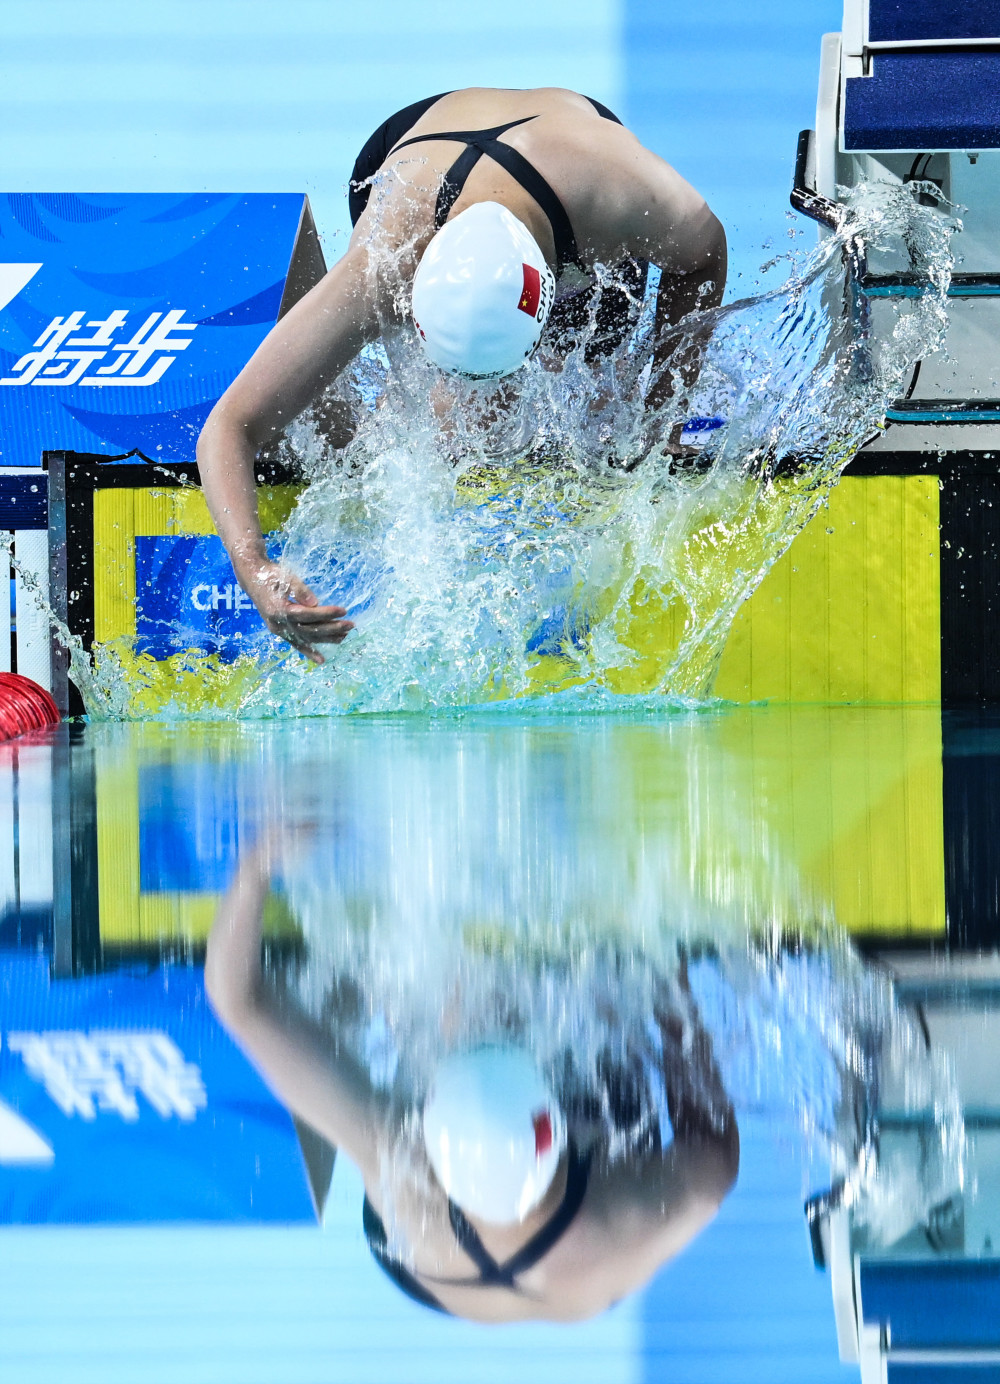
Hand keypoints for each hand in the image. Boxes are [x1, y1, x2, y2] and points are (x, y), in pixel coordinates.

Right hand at [237, 557, 353, 664]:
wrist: (252, 578)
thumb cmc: (270, 574)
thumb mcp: (284, 577)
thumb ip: (299, 589)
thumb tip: (315, 603)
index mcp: (278, 609)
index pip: (307, 614)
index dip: (326, 613)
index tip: (343, 610)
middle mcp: (278, 624)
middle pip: (309, 629)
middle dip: (332, 628)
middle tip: (351, 625)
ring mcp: (278, 630)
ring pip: (305, 638)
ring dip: (326, 639)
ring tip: (344, 637)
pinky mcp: (280, 631)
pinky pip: (296, 644)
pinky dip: (309, 651)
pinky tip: (321, 660)